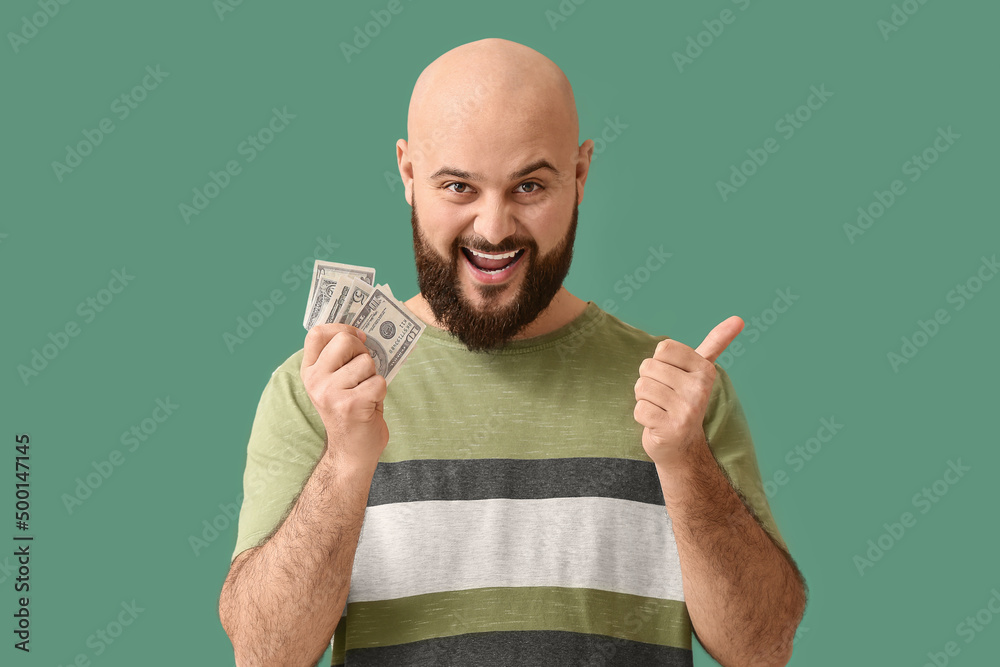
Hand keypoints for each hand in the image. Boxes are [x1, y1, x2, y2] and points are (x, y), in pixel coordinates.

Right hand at [300, 323, 388, 464]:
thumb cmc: (349, 412)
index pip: (317, 333)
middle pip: (345, 340)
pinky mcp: (351, 404)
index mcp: (309, 372)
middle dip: (363, 351)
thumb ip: (340, 359)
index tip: (357, 337)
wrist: (351, 453)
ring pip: (366, 362)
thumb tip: (361, 331)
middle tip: (364, 371)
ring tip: (365, 394)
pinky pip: (378, 382)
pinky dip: (381, 393)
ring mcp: (331, 393)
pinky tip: (370, 406)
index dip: (341, 328)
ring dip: (373, 376)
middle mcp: (315, 381)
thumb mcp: (335, 383)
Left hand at [633, 316, 743, 464]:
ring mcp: (687, 409)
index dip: (660, 363)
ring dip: (644, 399)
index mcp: (705, 370)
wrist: (683, 446)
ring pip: (641, 387)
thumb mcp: (701, 370)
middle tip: (665, 397)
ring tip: (661, 409)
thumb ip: (716, 343)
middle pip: (648, 367)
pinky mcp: (672, 428)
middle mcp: (700, 389)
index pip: (663, 348)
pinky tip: (657, 423)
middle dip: (649, 382)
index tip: (672, 378)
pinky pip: (639, 409)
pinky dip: (642, 417)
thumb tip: (739, 319)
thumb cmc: (684, 400)